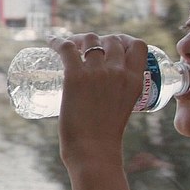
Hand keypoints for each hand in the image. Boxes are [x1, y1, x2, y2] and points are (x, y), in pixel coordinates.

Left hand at [49, 33, 148, 166]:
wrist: (93, 150)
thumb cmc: (107, 136)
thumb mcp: (126, 107)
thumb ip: (121, 91)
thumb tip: (107, 85)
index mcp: (134, 80)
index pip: (138, 45)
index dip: (126, 40)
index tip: (115, 45)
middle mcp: (118, 72)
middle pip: (111, 40)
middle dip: (101, 40)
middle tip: (88, 48)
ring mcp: (96, 72)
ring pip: (90, 40)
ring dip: (81, 39)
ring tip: (73, 46)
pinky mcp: (75, 76)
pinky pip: (65, 47)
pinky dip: (57, 41)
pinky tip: (51, 42)